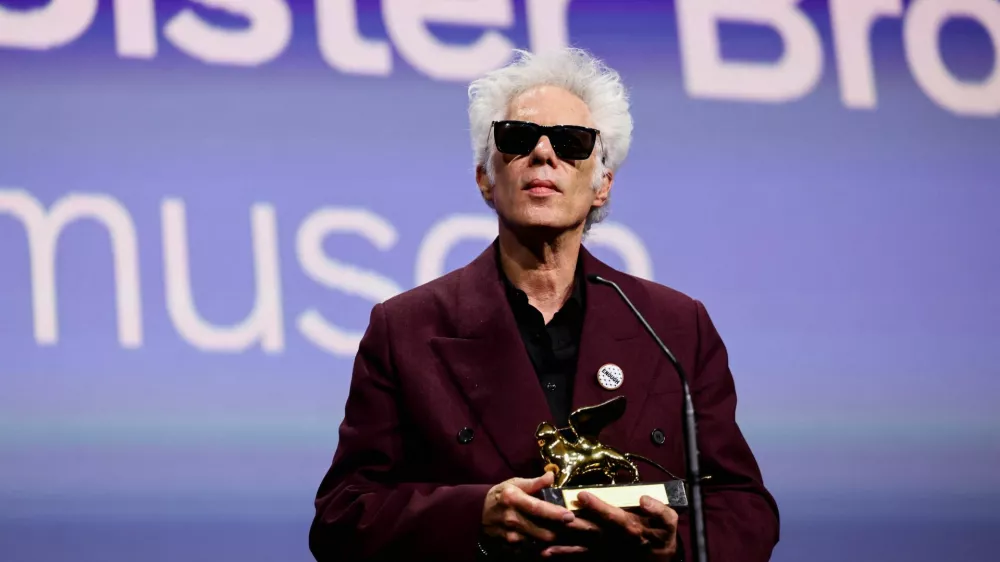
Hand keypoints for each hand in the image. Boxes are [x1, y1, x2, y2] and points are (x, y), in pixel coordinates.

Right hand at [481, 471, 576, 551]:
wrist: (478, 512)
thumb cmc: (501, 494)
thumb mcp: (515, 483)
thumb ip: (534, 482)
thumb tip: (552, 476)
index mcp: (513, 499)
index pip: (537, 508)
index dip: (555, 514)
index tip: (570, 516)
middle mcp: (512, 518)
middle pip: (542, 531)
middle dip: (561, 531)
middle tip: (577, 527)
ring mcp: (511, 534)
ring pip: (540, 541)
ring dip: (555, 538)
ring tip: (568, 533)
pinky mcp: (510, 545)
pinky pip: (532, 547)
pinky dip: (543, 544)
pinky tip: (551, 539)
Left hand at [541, 493, 678, 560]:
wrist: (659, 559)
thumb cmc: (662, 535)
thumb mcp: (669, 521)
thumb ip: (659, 509)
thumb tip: (643, 499)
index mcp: (631, 528)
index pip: (613, 516)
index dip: (598, 506)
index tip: (582, 494)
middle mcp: (614, 540)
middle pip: (591, 530)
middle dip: (570, 521)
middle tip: (553, 512)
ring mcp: (605, 549)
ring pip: (581, 544)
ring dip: (562, 541)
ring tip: (544, 535)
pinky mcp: (599, 555)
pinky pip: (579, 556)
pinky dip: (563, 554)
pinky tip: (546, 552)